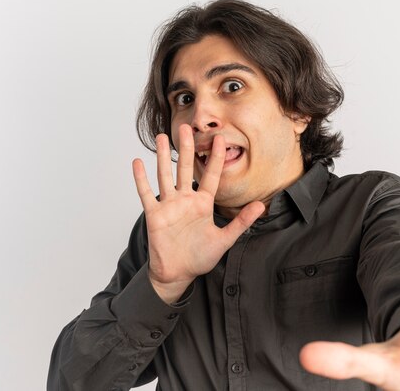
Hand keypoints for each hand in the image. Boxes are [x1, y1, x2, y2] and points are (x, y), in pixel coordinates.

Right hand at [132, 124, 264, 302]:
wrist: (178, 273)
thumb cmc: (199, 257)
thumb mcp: (225, 239)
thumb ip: (241, 222)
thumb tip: (261, 206)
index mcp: (203, 203)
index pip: (210, 175)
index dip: (215, 157)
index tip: (220, 138)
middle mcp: (185, 200)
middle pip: (185, 168)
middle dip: (187, 147)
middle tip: (186, 126)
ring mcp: (169, 205)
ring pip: (165, 175)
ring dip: (164, 156)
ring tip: (163, 136)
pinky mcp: (155, 214)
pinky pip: (146, 193)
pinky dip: (141, 178)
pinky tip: (138, 162)